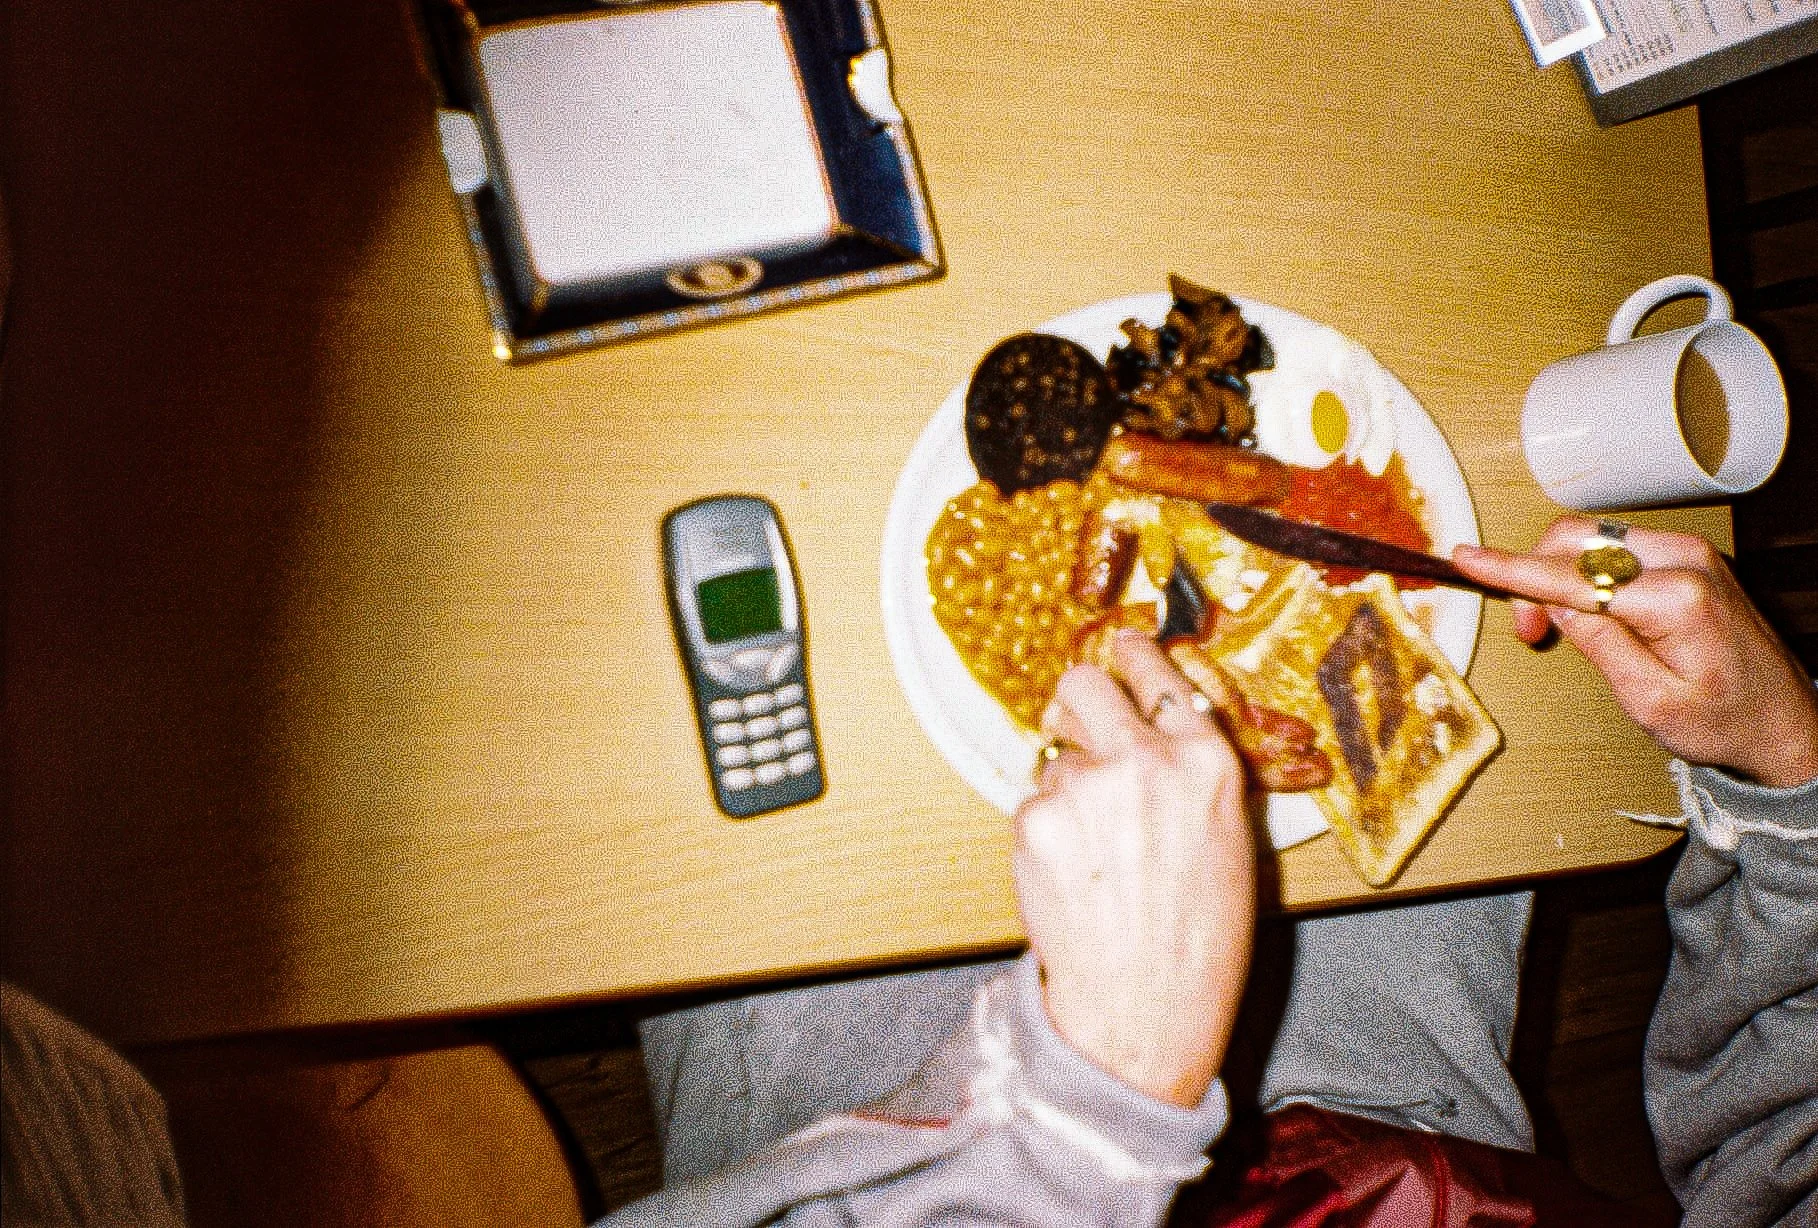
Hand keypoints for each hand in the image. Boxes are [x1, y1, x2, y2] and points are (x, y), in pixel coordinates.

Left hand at [1012, 631, 1255, 1107]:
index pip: (1157, 670)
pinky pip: (1032, 801)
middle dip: (1076, 699)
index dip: (1132, 656)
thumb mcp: (1228, 838)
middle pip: (1083, 682)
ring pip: (1054, 754)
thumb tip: (1156, 719)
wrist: (1144, 1008)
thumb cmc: (1198, 938)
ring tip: (1097, 852)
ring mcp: (1084, 787)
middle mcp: (1144, 760)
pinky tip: (1074, 875)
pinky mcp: (1035, 820)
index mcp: (1205, 759)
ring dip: (1066, 787)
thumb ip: (1191, 770)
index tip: (1119, 646)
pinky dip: (1046, 829)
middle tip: (1078, 727)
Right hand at [1454, 519, 1817, 788]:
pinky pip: (1613, 547)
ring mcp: (1688, 552)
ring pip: (1590, 539)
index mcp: (1677, 598)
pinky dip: (1582, 572)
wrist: (1783, 720)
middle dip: (1534, 576)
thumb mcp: (1650, 701)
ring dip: (1556, 574)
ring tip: (1552, 625)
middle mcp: (1685, 561)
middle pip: (1576, 540)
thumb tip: (1552, 603)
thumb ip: (1600, 645)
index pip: (1573, 575)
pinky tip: (1584, 610)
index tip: (1467, 558)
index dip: (1512, 569)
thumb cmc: (1724, 721)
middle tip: (1528, 631)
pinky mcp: (1686, 556)